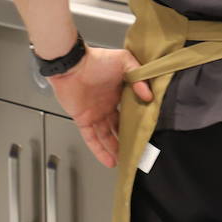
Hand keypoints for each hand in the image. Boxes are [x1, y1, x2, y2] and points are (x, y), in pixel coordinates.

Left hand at [47, 47, 152, 167]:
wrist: (72, 64)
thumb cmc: (96, 60)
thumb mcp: (124, 61)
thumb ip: (138, 77)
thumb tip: (149, 95)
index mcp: (118, 92)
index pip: (131, 110)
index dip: (139, 120)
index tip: (149, 131)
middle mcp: (107, 105)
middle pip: (119, 127)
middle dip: (128, 139)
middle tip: (139, 151)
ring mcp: (95, 114)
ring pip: (106, 136)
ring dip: (115, 149)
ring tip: (125, 161)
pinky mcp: (83, 120)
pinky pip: (91, 139)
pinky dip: (100, 150)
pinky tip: (109, 160)